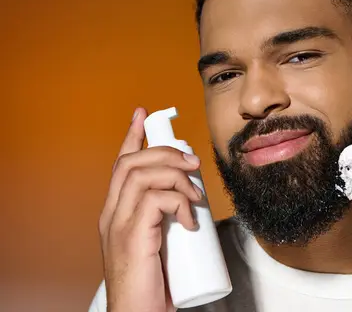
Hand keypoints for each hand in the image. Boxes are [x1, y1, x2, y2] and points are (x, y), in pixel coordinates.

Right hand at [98, 108, 203, 311]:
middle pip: (132, 163)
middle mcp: (111, 214)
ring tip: (196, 195)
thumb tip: (191, 197)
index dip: (132, 136)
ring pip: (142, 175)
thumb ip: (165, 217)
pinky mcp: (131, 237)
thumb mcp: (159, 239)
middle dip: (166, 153)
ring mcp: (118, 225)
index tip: (143, 115)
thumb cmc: (153, 280)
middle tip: (194, 163)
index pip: (120, 165)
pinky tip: (190, 220)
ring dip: (176, 177)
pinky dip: (178, 202)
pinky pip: (155, 200)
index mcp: (116, 212)